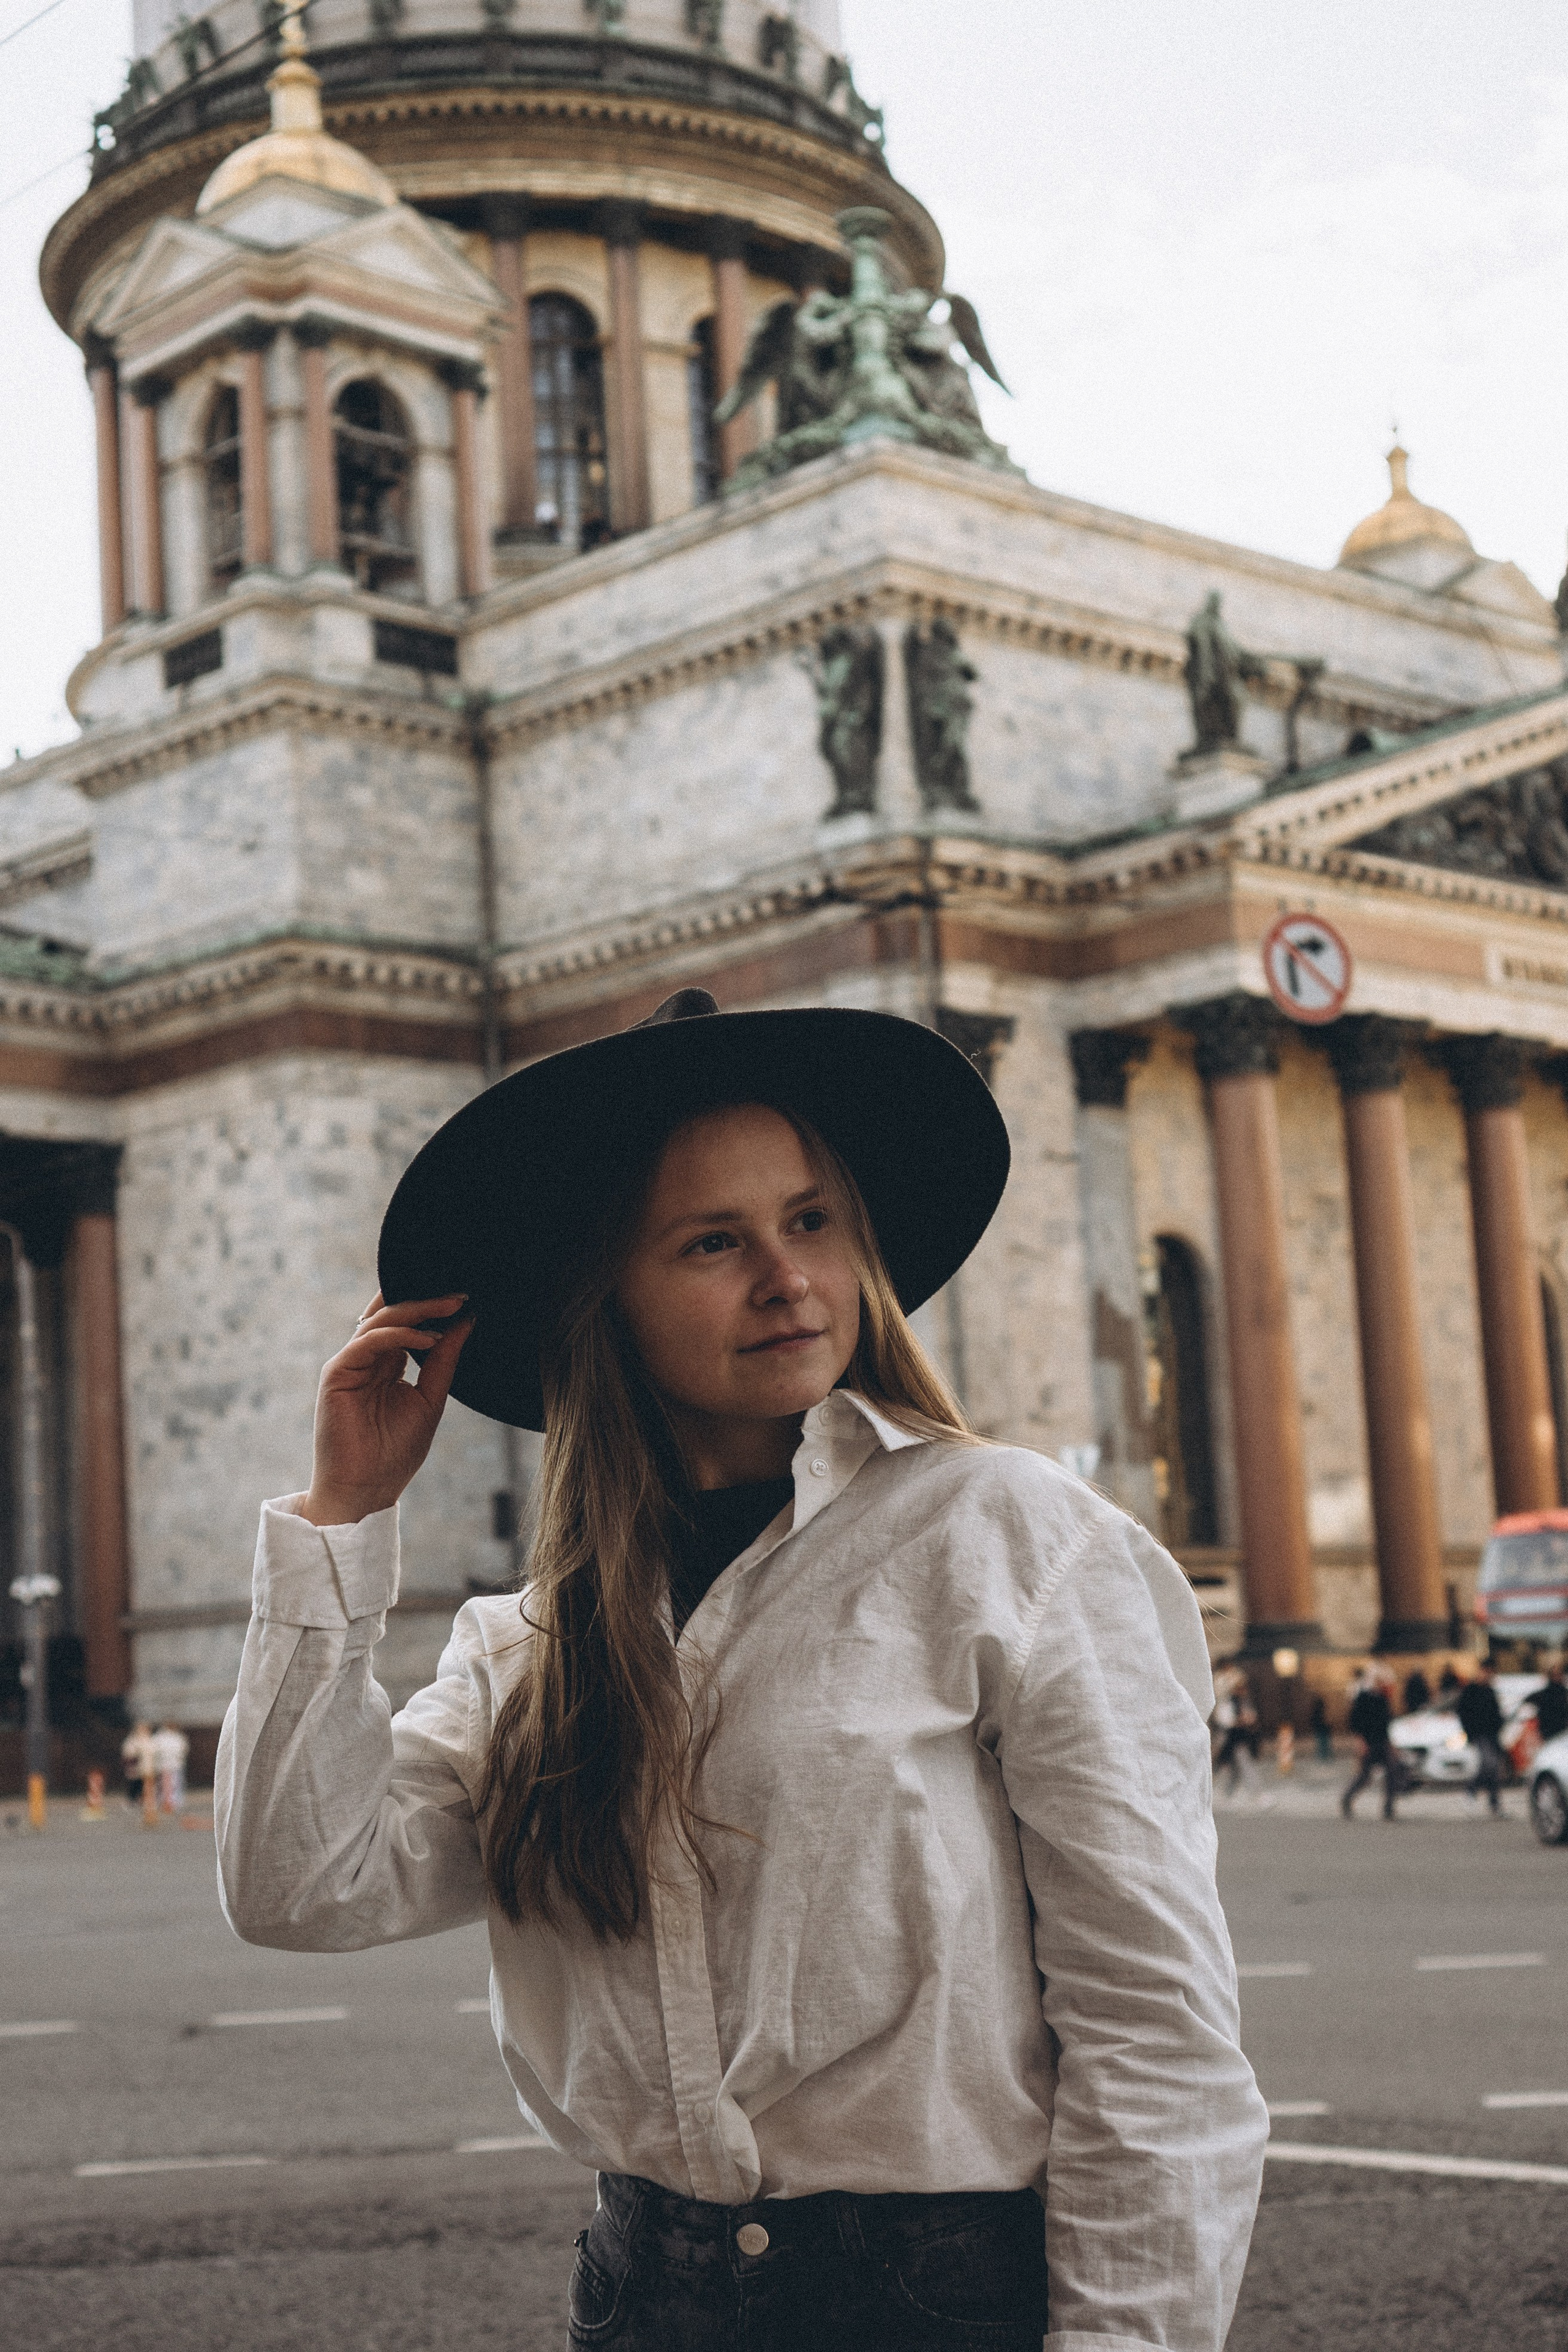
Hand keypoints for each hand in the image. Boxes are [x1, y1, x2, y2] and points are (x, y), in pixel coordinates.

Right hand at [299, 1293, 472, 1526]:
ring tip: (451, 1307)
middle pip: (392, 1313)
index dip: (433, 1307)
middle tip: (461, 1293)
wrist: (365, 1491)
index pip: (407, 1322)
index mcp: (386, 1365)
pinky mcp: (336, 1373)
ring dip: (417, 1310)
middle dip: (426, 1299)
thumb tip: (466, 1321)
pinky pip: (368, 1341)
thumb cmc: (395, 1454)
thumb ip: (443, 1361)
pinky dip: (400, 1334)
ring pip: (380, 1320)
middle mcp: (365, 1359)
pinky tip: (429, 1338)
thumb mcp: (430, 1400)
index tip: (467, 1299)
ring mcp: (349, 1364)